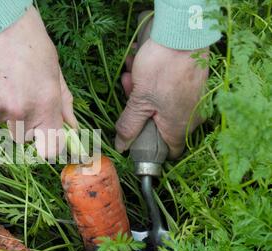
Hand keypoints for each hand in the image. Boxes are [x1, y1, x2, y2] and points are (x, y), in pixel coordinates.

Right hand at [0, 6, 76, 158]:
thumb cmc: (25, 35)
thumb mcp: (53, 66)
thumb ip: (63, 101)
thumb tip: (73, 127)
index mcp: (44, 104)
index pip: (49, 150)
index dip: (48, 146)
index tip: (46, 140)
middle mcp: (18, 112)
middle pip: (21, 136)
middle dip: (23, 121)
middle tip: (20, 92)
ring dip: (1, 104)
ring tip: (0, 74)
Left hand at [115, 39, 208, 158]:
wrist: (184, 33)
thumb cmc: (162, 69)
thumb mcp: (139, 100)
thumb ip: (129, 126)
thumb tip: (121, 147)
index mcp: (179, 127)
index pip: (168, 152)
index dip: (150, 149)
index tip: (134, 138)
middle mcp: (191, 117)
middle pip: (159, 125)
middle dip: (138, 111)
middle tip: (127, 91)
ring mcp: (193, 100)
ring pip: (160, 105)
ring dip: (141, 93)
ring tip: (130, 75)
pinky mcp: (191, 84)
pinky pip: (168, 90)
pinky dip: (152, 83)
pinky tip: (138, 68)